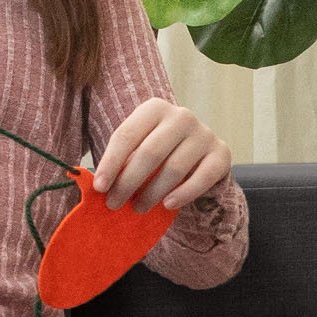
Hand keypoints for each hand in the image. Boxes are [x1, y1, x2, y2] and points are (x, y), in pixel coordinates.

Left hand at [94, 97, 230, 213]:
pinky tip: (168, 205)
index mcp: (155, 108)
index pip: (127, 135)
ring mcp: (204, 134)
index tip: (99, 188)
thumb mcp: (138, 148)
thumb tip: (95, 185)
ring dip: (152, 192)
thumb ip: (121, 161)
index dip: (111, 163)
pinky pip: (202, 178)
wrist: (198, 155)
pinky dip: (184, 194)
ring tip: (138, 208)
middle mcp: (182, 116)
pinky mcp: (222, 153)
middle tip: (114, 204)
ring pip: (174, 168)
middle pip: (150, 152)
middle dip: (128, 182)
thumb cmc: (158, 153)